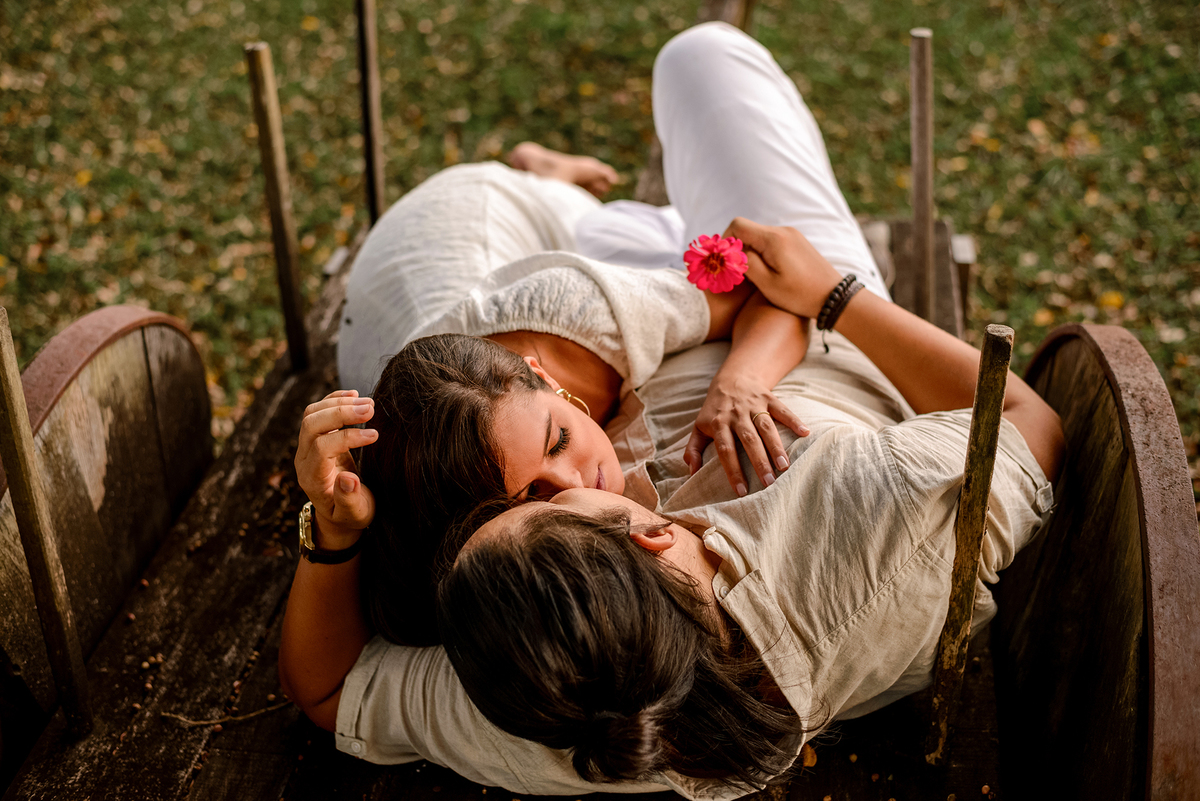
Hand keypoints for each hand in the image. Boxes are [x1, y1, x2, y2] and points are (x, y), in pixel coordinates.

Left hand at [294, 390, 377, 539]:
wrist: (340, 512)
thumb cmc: (351, 515)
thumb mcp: (355, 514)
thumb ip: (350, 500)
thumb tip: (348, 479)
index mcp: (312, 478)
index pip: (321, 448)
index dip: (347, 438)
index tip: (375, 435)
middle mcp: (304, 459)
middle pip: (311, 425)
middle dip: (340, 413)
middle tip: (371, 408)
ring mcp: (307, 446)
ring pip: (312, 414)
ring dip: (339, 403)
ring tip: (368, 403)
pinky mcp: (316, 436)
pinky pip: (317, 410)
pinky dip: (334, 399)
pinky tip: (354, 395)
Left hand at [684, 371, 808, 495]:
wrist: (731, 379)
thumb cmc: (715, 410)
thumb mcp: (699, 427)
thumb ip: (694, 449)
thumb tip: (691, 472)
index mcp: (718, 424)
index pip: (725, 449)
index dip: (732, 470)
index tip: (741, 491)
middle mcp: (736, 414)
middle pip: (748, 440)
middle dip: (758, 461)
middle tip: (769, 483)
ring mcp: (753, 405)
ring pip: (765, 427)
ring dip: (776, 446)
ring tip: (785, 466)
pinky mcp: (768, 398)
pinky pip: (782, 410)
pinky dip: (794, 420)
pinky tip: (805, 432)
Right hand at [724, 218, 844, 318]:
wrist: (834, 297)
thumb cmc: (800, 295)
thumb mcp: (767, 283)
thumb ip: (746, 264)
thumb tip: (730, 253)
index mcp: (774, 239)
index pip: (738, 225)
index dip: (725, 241)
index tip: (724, 261)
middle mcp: (783, 231)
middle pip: (747, 230)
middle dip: (736, 249)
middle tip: (734, 273)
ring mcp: (791, 235)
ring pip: (758, 237)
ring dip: (749, 252)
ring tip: (750, 276)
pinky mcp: (796, 242)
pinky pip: (770, 242)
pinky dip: (761, 253)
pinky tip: (765, 272)